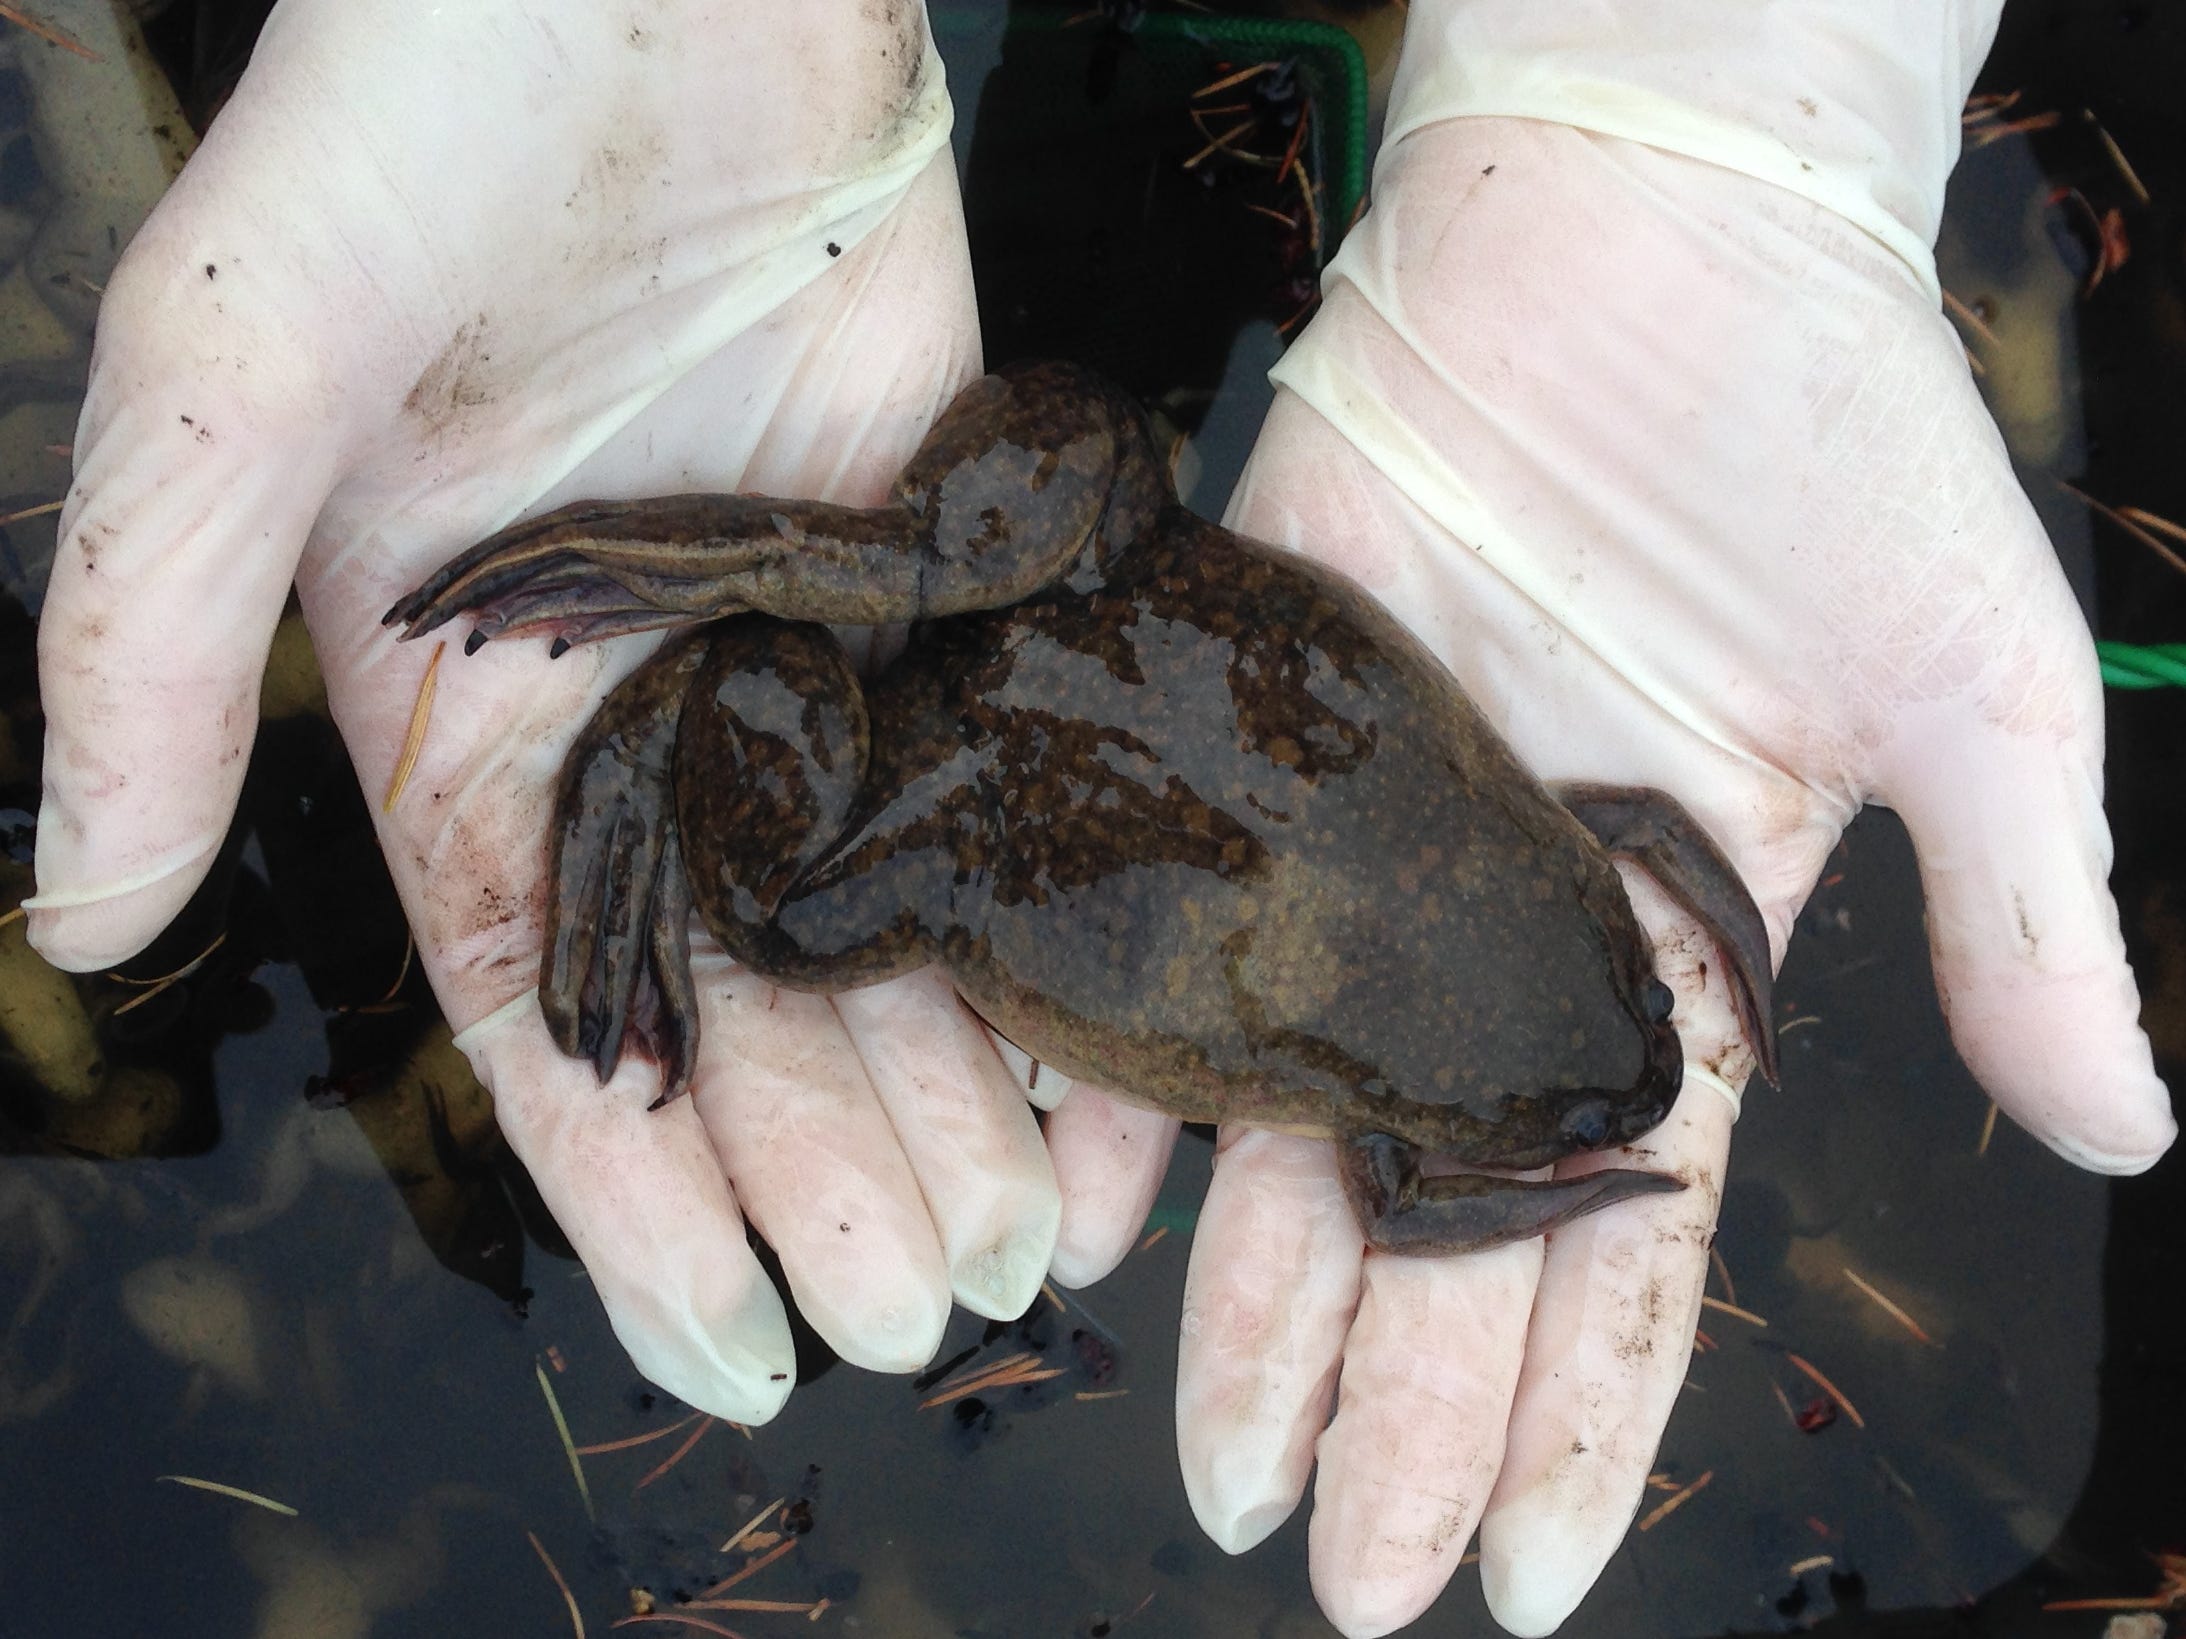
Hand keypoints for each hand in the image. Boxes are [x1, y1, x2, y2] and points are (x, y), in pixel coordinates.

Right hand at [30, 0, 1058, 1421]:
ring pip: (873, 917)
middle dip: (817, 1176)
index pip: (538, 1008)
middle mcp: (631, 706)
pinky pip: (981, 772)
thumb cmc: (403, 120)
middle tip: (921, 1328)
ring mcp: (790, 644)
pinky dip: (1028, 906)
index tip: (723, 1348)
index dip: (628, 1193)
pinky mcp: (922, 559)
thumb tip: (69, 914)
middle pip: (737, 1001)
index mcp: (454, 709)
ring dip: (940, 1089)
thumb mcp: (228, 376)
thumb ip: (144, 641)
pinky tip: (1090, 1045)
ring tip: (1014, 1256)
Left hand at [1045, 1, 2176, 1631]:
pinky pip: (1173, 933)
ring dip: (1257, 1298)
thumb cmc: (1829, 431)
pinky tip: (1086, 1209)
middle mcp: (1503, 929)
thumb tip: (2132, 1139)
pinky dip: (1127, 1066)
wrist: (1643, 218)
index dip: (1588, 1410)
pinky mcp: (1249, 731)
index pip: (1630, 1233)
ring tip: (1218, 1469)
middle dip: (1404, 1408)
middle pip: (1447, 1220)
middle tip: (1345, 1583)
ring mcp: (1366, 844)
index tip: (1536, 1577)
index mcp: (1678, 946)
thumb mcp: (1977, 696)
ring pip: (1301, 1116)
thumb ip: (2029, 925)